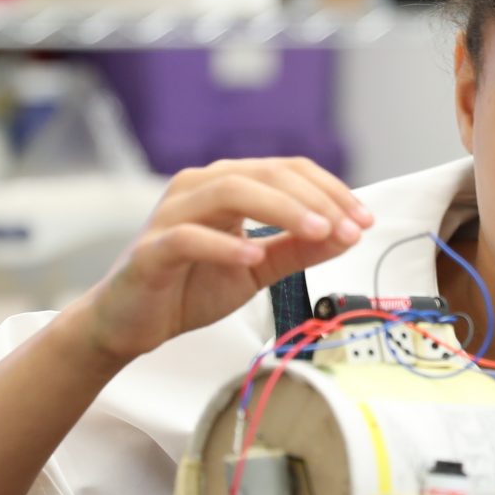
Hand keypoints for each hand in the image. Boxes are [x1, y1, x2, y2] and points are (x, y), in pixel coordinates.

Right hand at [72, 158, 373, 364]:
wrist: (129, 323)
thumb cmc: (188, 287)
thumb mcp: (257, 268)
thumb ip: (297, 249)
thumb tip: (347, 234)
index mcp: (226, 186)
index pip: (287, 171)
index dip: (331, 191)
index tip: (364, 220)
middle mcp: (198, 188)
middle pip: (265, 173)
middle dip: (315, 200)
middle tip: (349, 229)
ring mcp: (172, 214)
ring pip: (231, 191)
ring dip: (282, 211)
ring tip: (317, 234)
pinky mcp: (151, 249)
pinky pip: (189, 236)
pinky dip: (225, 244)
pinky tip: (253, 257)